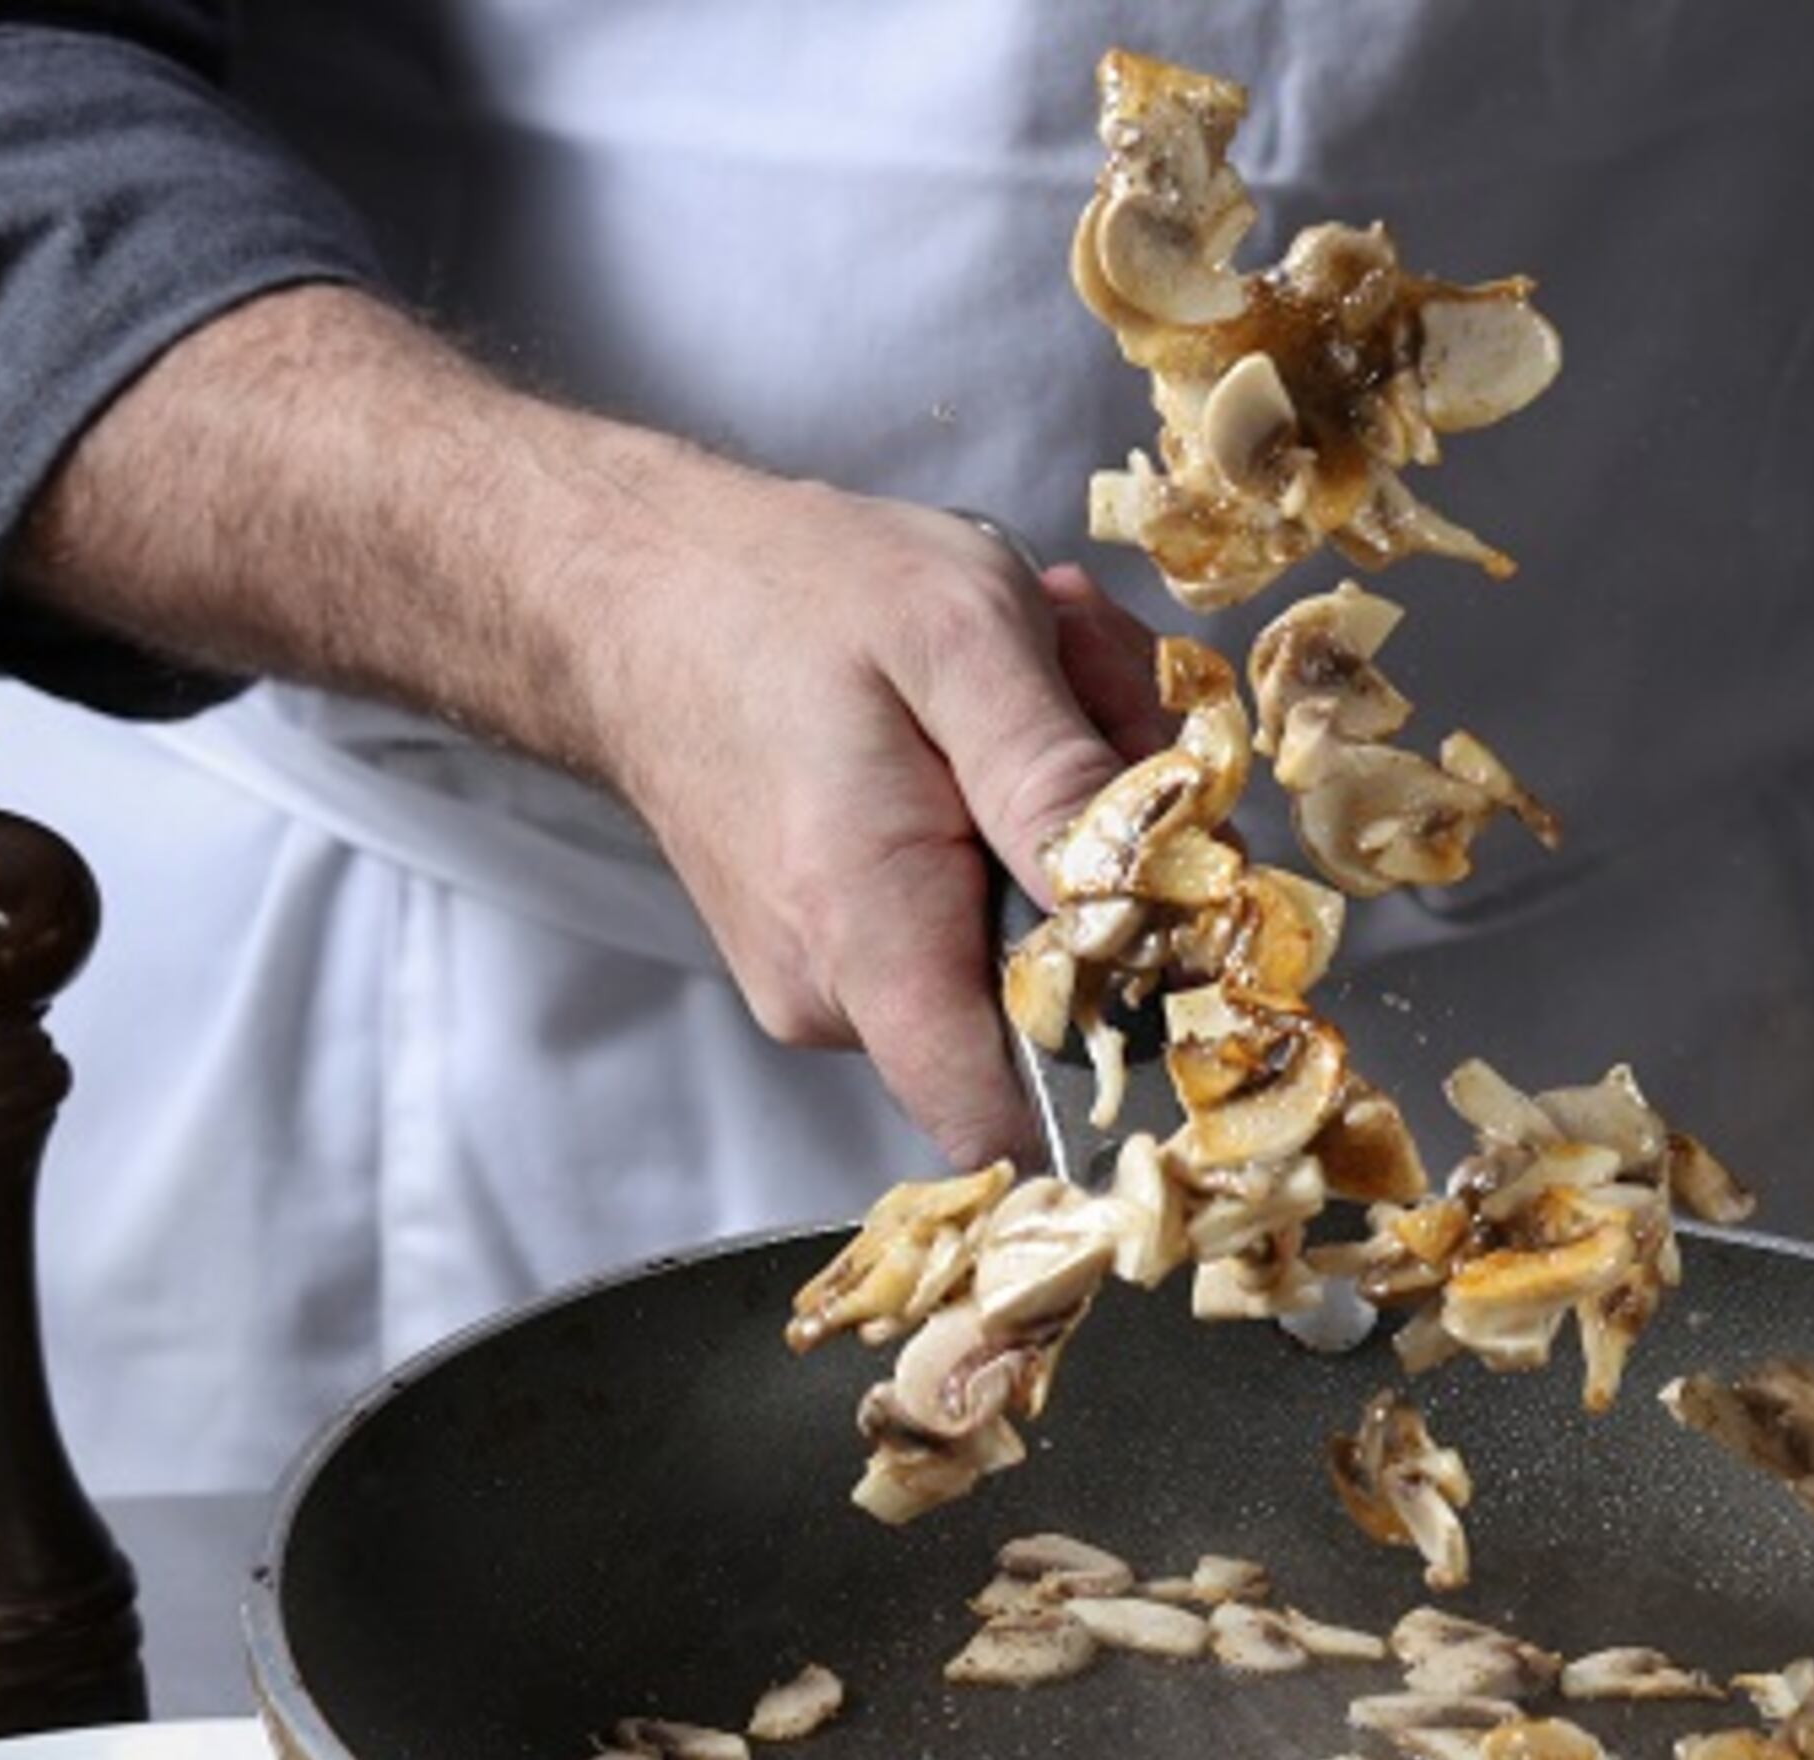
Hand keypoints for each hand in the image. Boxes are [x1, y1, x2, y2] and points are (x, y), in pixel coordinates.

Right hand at [590, 482, 1164, 1165]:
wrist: (635, 586)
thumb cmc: (789, 592)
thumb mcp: (961, 636)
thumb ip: (1057, 782)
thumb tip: (1161, 903)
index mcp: (870, 941)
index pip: (1012, 1120)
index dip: (1124, 1052)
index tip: (1178, 918)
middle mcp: (838, 998)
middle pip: (1052, 1003)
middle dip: (1114, 860)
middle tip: (1089, 697)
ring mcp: (831, 981)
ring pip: (1023, 943)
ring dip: (1068, 814)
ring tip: (1031, 677)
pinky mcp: (839, 949)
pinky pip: (972, 913)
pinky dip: (1011, 814)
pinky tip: (989, 710)